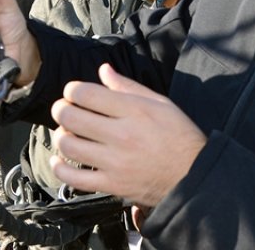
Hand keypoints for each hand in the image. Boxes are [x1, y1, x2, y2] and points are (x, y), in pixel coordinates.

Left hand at [49, 64, 205, 207]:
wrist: (194, 175)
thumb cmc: (179, 136)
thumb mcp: (160, 103)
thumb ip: (127, 86)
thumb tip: (103, 69)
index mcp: (133, 110)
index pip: (86, 93)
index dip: (72, 90)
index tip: (73, 93)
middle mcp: (121, 134)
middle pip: (71, 116)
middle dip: (61, 109)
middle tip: (64, 110)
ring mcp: (114, 161)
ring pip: (68, 145)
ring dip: (60, 136)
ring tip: (67, 133)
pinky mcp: (112, 185)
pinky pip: (74, 178)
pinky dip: (60, 168)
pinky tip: (60, 160)